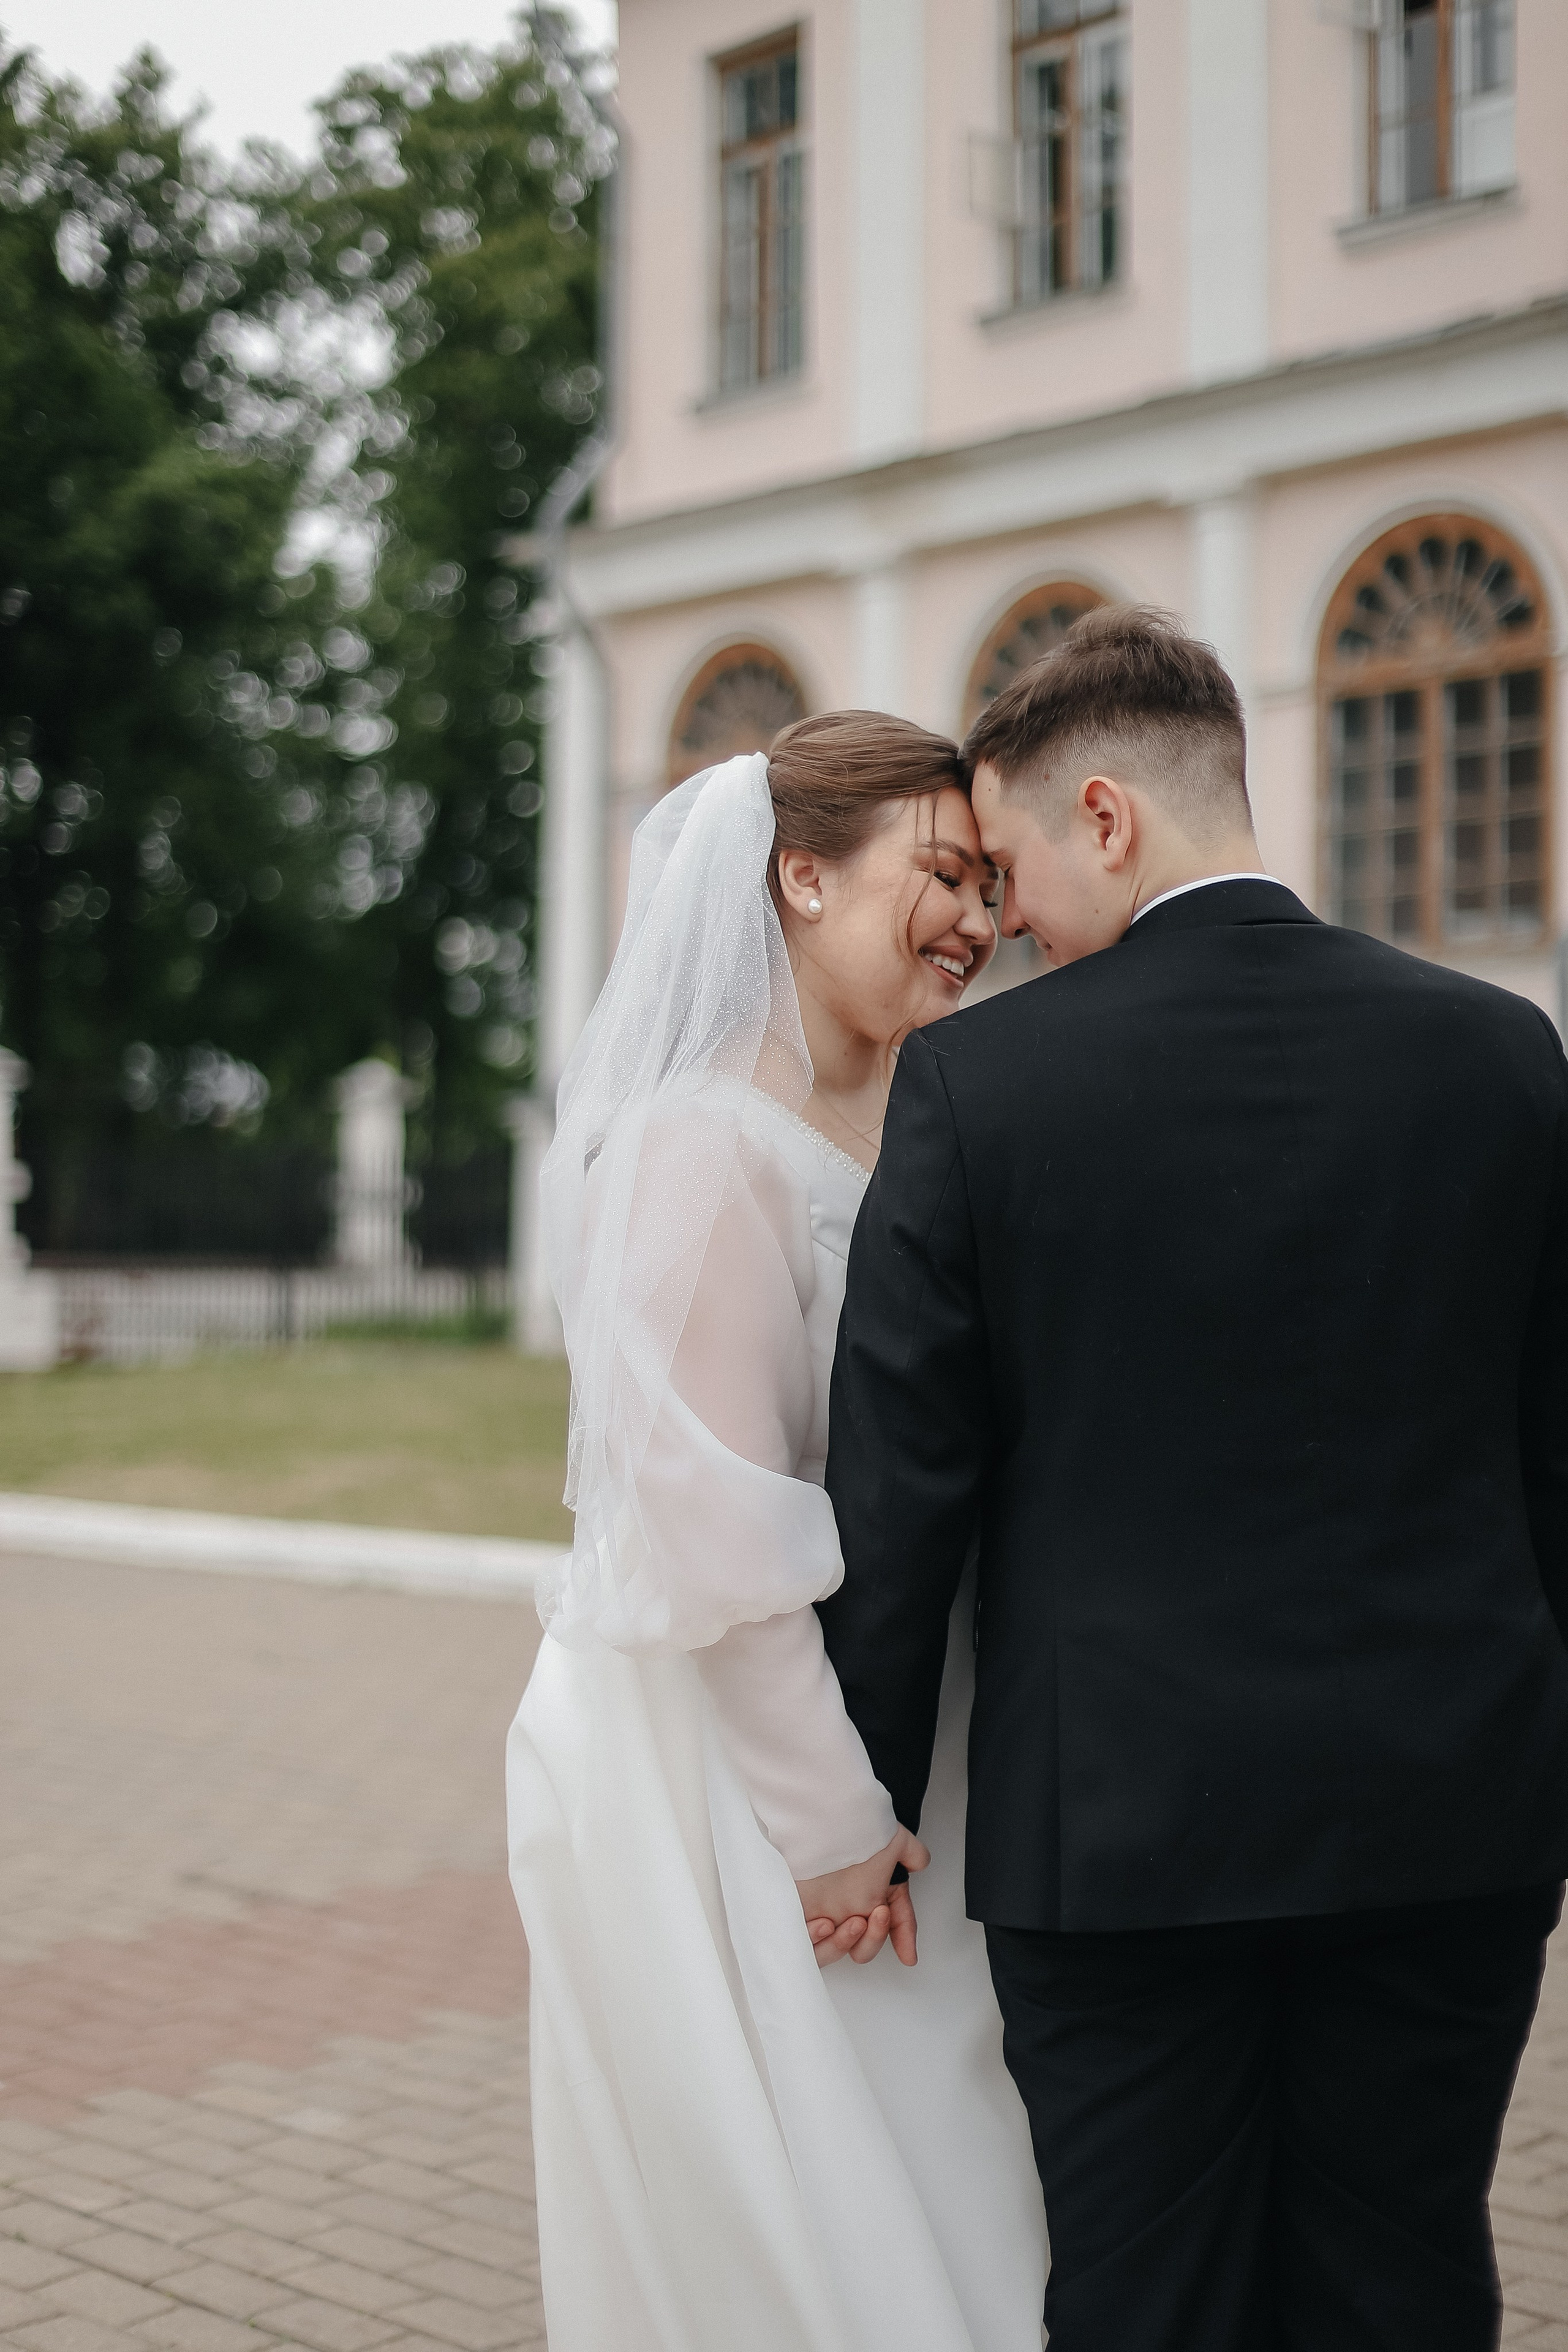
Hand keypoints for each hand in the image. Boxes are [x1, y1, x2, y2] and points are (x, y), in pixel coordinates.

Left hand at [796, 1825, 929, 1969]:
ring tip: (851, 1922)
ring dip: (846, 1944)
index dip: (903, 1941)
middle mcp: (851, 1908)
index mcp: (874, 1896)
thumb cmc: (856, 1828)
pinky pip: (806, 1945)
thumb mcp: (894, 1840)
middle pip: (865, 1946)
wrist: (822, 1818)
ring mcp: (825, 1912)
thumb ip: (912, 1854)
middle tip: (877, 1915)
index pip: (891, 1925)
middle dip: (874, 1939)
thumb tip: (921, 1863)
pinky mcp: (800, 1913)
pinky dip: (816, 1942)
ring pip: (836, 1951)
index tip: (909, 1956)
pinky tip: (823, 1924)